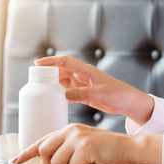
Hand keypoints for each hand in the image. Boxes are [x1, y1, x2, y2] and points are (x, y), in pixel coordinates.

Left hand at [12, 124, 161, 163]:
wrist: (128, 148)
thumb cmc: (105, 151)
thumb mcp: (81, 147)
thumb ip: (64, 150)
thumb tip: (48, 162)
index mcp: (67, 130)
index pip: (41, 141)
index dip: (27, 152)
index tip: (15, 160)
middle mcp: (69, 131)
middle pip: (44, 152)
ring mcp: (77, 138)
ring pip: (56, 163)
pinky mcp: (85, 147)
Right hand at [35, 56, 153, 125]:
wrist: (129, 103)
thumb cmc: (119, 95)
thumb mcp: (100, 94)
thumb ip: (82, 94)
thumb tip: (64, 94)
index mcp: (87, 71)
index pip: (65, 62)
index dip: (51, 61)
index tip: (38, 63)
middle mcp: (83, 76)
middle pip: (61, 70)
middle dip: (48, 72)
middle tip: (34, 77)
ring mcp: (83, 84)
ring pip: (64, 81)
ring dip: (53, 82)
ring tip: (41, 87)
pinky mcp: (85, 94)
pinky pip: (69, 91)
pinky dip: (60, 93)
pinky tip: (54, 97)